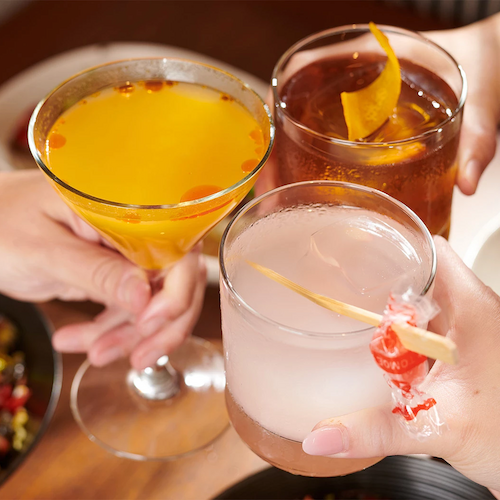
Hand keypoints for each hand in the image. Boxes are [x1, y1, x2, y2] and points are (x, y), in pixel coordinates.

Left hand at [0, 170, 205, 369]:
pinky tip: (78, 340)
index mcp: (125, 210)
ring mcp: (125, 255)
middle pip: (175, 281)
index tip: (150, 322)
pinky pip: (128, 310)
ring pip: (154, 303)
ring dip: (130, 336)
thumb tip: (146, 297)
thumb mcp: (44, 249)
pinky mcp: (114, 275)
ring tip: (93, 353)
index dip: (175, 290)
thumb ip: (97, 272)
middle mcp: (135, 231)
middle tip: (136, 357)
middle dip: (159, 325)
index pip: (175, 249)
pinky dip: (110, 333)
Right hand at [257, 16, 499, 197]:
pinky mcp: (365, 115)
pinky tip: (309, 187)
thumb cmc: (481, 60)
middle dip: (275, 145)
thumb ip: (477, 138)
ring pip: (304, 123)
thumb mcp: (480, 98)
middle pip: (295, 104)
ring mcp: (356, 96)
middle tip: (269, 185)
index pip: (305, 66)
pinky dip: (309, 159)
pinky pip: (325, 134)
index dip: (278, 98)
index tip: (265, 133)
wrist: (492, 55)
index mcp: (373, 54)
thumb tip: (464, 182)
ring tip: (280, 194)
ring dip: (287, 157)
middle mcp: (356, 75)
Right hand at [301, 237, 499, 491]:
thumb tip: (322, 436)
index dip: (396, 244)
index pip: (432, 250)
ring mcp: (471, 330)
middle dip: (384, 277)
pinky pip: (429, 325)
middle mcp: (475, 312)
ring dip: (393, 306)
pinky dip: (405, 330)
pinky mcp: (466, 350)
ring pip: (425, 300)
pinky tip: (384, 348)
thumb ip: (374, 431)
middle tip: (347, 285)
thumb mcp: (435, 428)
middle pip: (422, 273)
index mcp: (475, 309)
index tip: (362, 250)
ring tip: (358, 312)